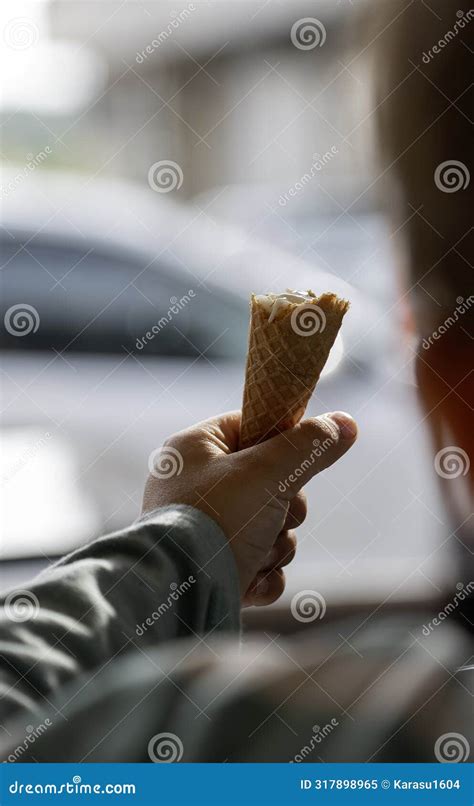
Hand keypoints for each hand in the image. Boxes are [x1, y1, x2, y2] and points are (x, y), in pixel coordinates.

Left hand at [142, 410, 356, 605]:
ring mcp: (204, 529)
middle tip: (272, 513)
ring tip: (254, 552)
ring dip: (276, 543)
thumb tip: (346, 423)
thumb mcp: (268, 473)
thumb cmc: (216, 521)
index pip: (250, 426)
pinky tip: (250, 577)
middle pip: (270, 481)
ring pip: (270, 525)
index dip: (279, 440)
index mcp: (194, 450)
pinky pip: (260, 562)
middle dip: (284, 507)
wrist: (182, 595)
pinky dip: (264, 572)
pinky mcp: (214, 568)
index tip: (294, 456)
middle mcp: (195, 486)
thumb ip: (309, 446)